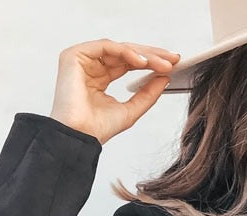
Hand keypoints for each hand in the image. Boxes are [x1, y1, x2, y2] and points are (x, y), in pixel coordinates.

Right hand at [49, 39, 180, 144]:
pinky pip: (104, 46)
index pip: (128, 63)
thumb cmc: (97, 129)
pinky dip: (125, 51)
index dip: (151, 62)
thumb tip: (165, 77)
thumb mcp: (132, 109)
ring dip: (143, 54)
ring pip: (118, 48)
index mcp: (100, 78)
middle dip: (151, 55)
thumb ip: (148, 94)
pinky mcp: (74, 56)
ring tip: (161, 64)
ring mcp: (82, 60)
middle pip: (125, 53)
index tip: (172, 65)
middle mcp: (91, 66)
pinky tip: (142, 61)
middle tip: (172, 59)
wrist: (79, 137)